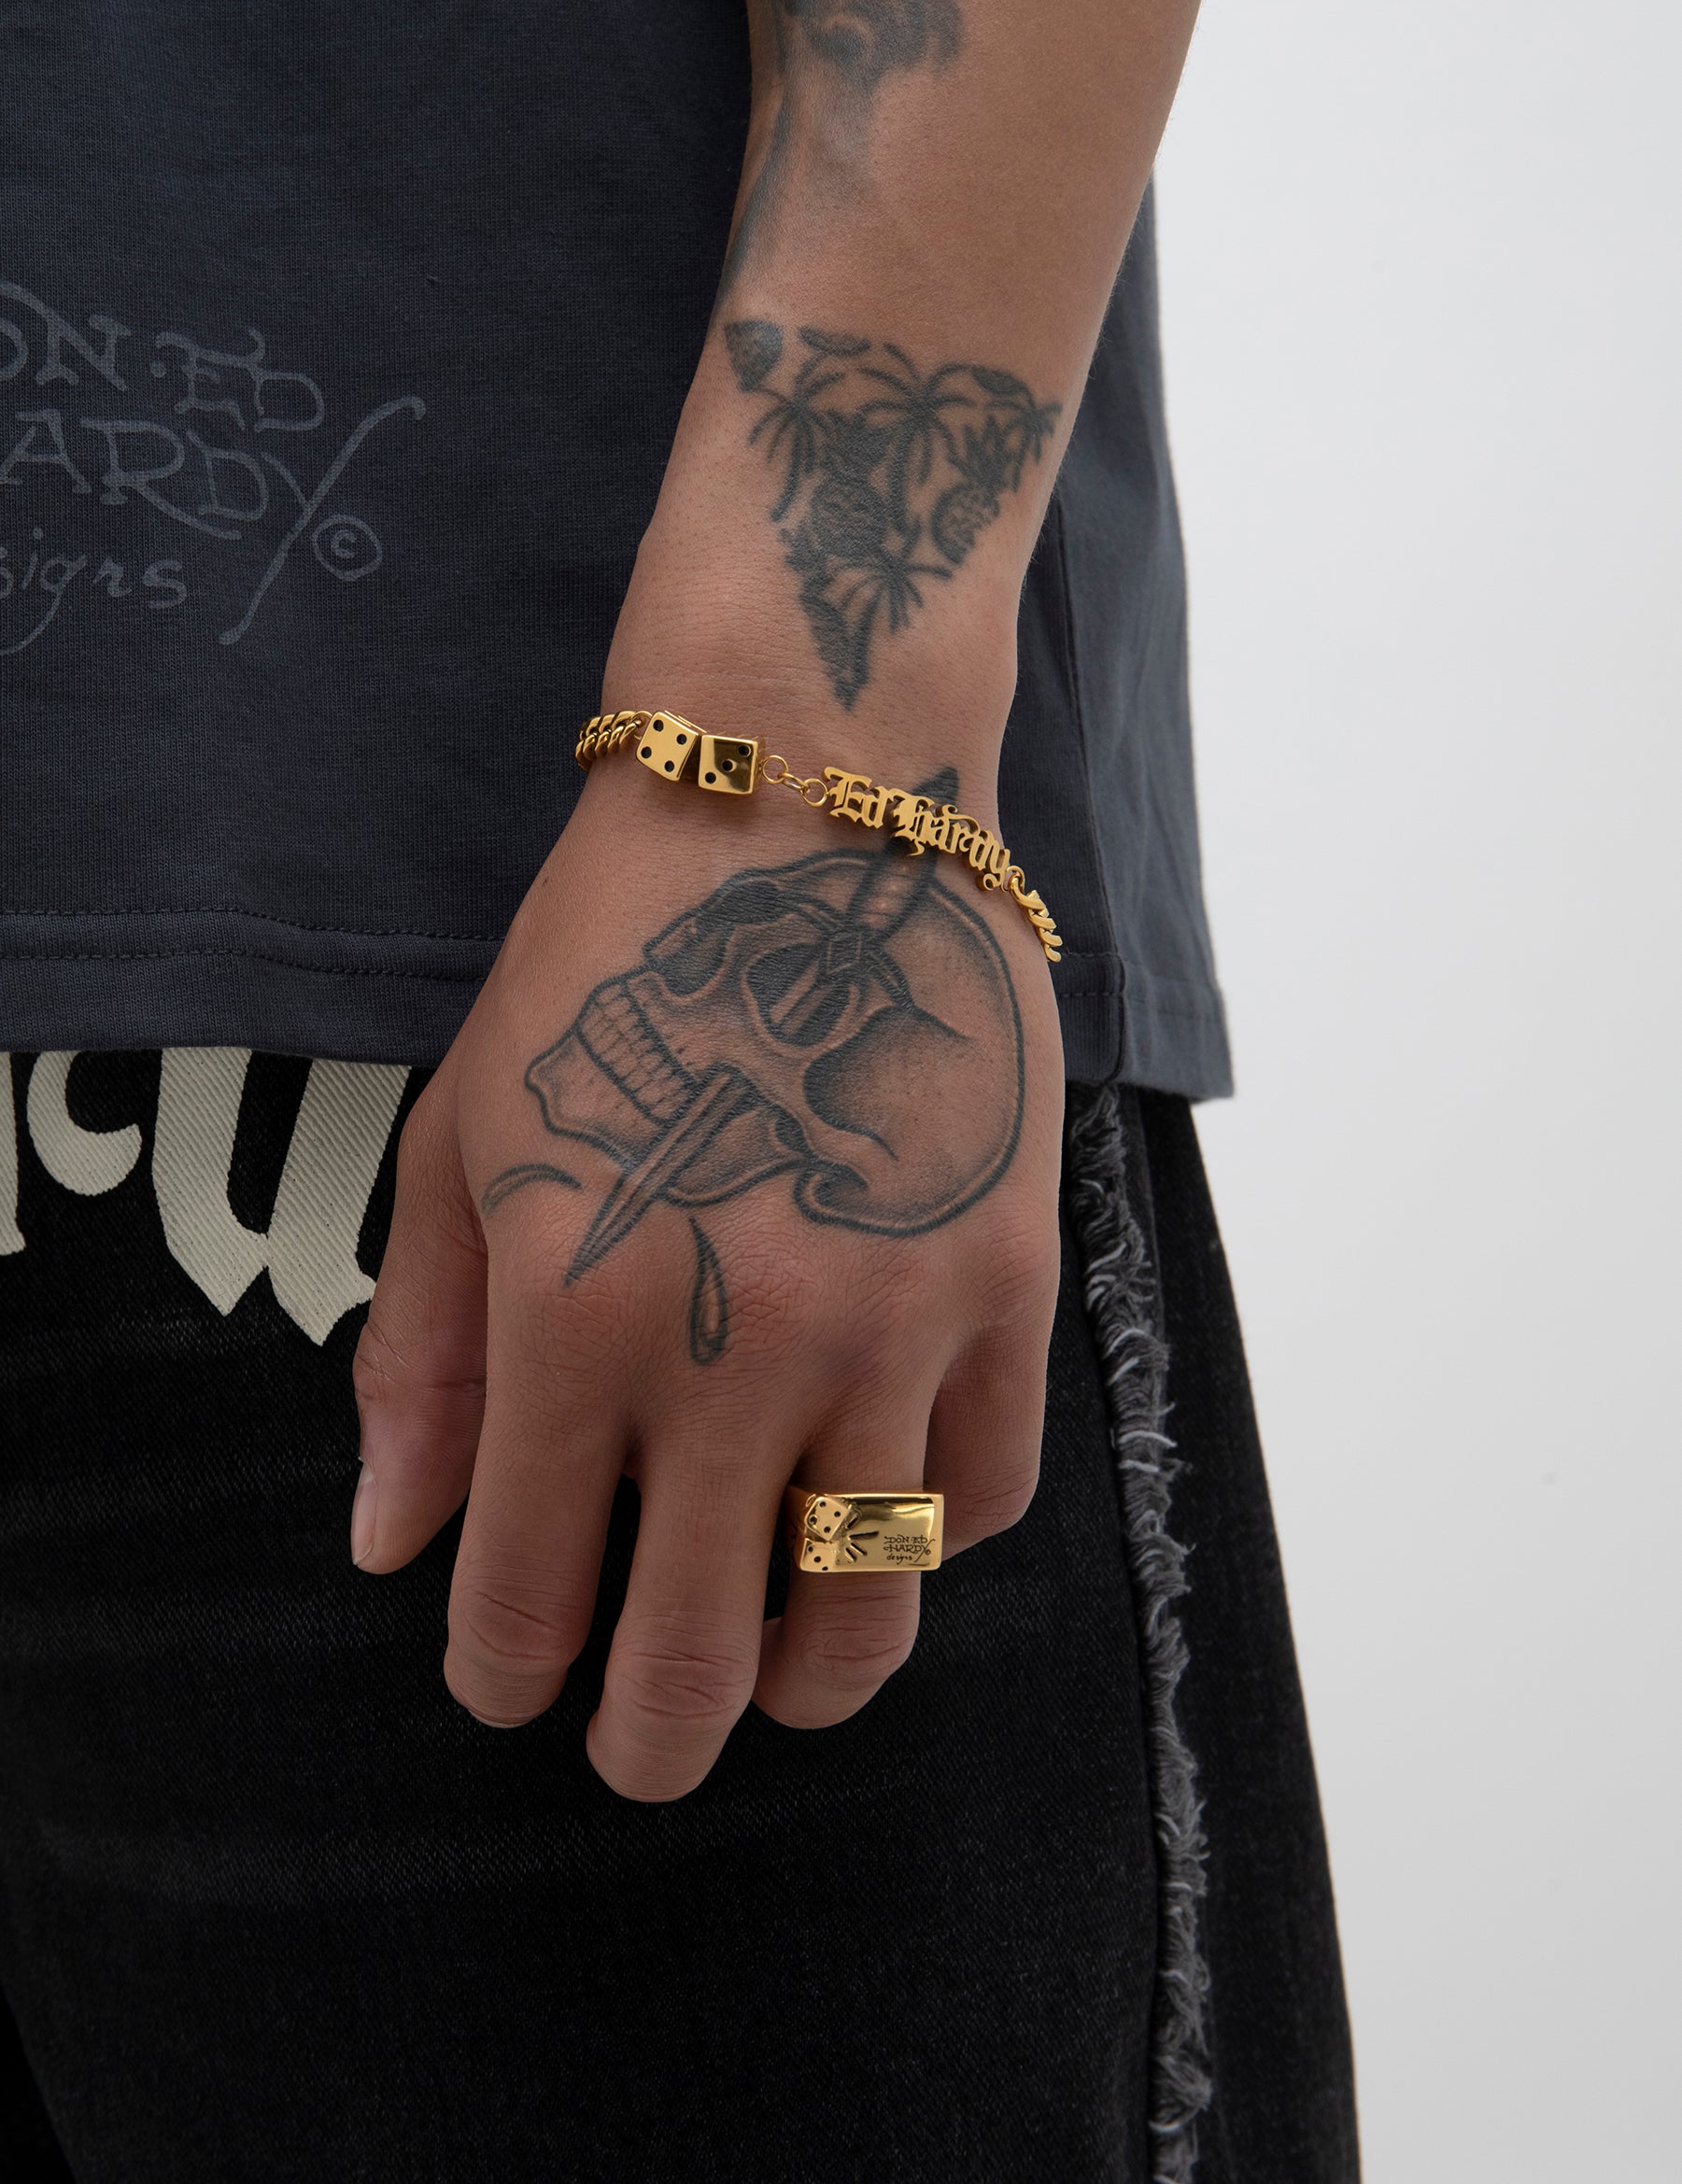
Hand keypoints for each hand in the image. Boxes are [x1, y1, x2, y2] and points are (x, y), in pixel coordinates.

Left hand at [349, 761, 1062, 1800]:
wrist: (812, 817)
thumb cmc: (610, 966)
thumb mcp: (467, 1137)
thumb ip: (425, 1355)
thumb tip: (396, 1545)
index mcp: (581, 1312)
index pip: (535, 1589)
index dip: (509, 1673)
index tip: (507, 1680)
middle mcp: (746, 1346)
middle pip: (706, 1650)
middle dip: (654, 1737)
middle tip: (640, 1751)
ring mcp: (897, 1323)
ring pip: (870, 1602)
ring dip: (813, 1681)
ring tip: (783, 1682)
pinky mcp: (1009, 1283)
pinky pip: (985, 1487)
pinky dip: (928, 1533)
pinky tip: (882, 1506)